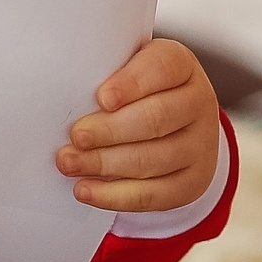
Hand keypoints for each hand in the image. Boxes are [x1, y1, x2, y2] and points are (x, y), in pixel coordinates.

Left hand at [55, 38, 220, 214]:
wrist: (177, 125)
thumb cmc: (136, 89)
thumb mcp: (126, 66)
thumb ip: (103, 68)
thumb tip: (61, 86)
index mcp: (181, 65)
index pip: (163, 67)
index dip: (132, 83)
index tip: (101, 98)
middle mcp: (198, 102)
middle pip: (156, 118)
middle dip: (111, 130)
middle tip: (76, 136)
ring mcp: (201, 145)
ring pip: (154, 159)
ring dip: (106, 164)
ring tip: (68, 163)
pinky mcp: (192, 182)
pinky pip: (155, 194)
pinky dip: (116, 195)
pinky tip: (86, 190)